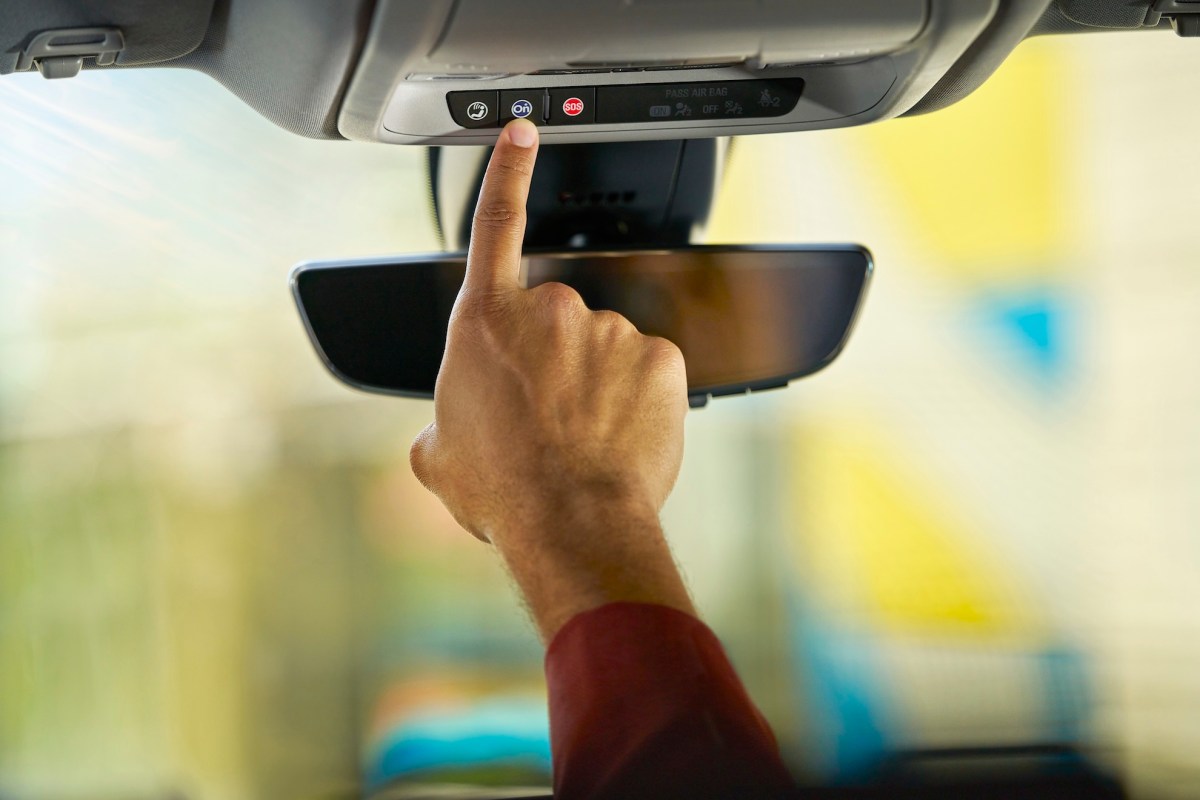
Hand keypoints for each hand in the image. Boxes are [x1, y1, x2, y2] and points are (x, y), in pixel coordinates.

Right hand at [409, 119, 694, 639]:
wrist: (570, 523)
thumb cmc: (503, 491)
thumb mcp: (438, 455)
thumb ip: (443, 417)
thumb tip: (448, 427)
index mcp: (487, 322)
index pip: (496, 224)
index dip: (508, 172)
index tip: (524, 133)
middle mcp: (550, 311)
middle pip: (555, 320)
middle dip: (552, 360)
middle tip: (544, 419)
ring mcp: (609, 329)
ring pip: (604, 347)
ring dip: (594, 383)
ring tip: (579, 439)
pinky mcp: (659, 356)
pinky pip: (647, 369)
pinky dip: (636, 398)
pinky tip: (618, 436)